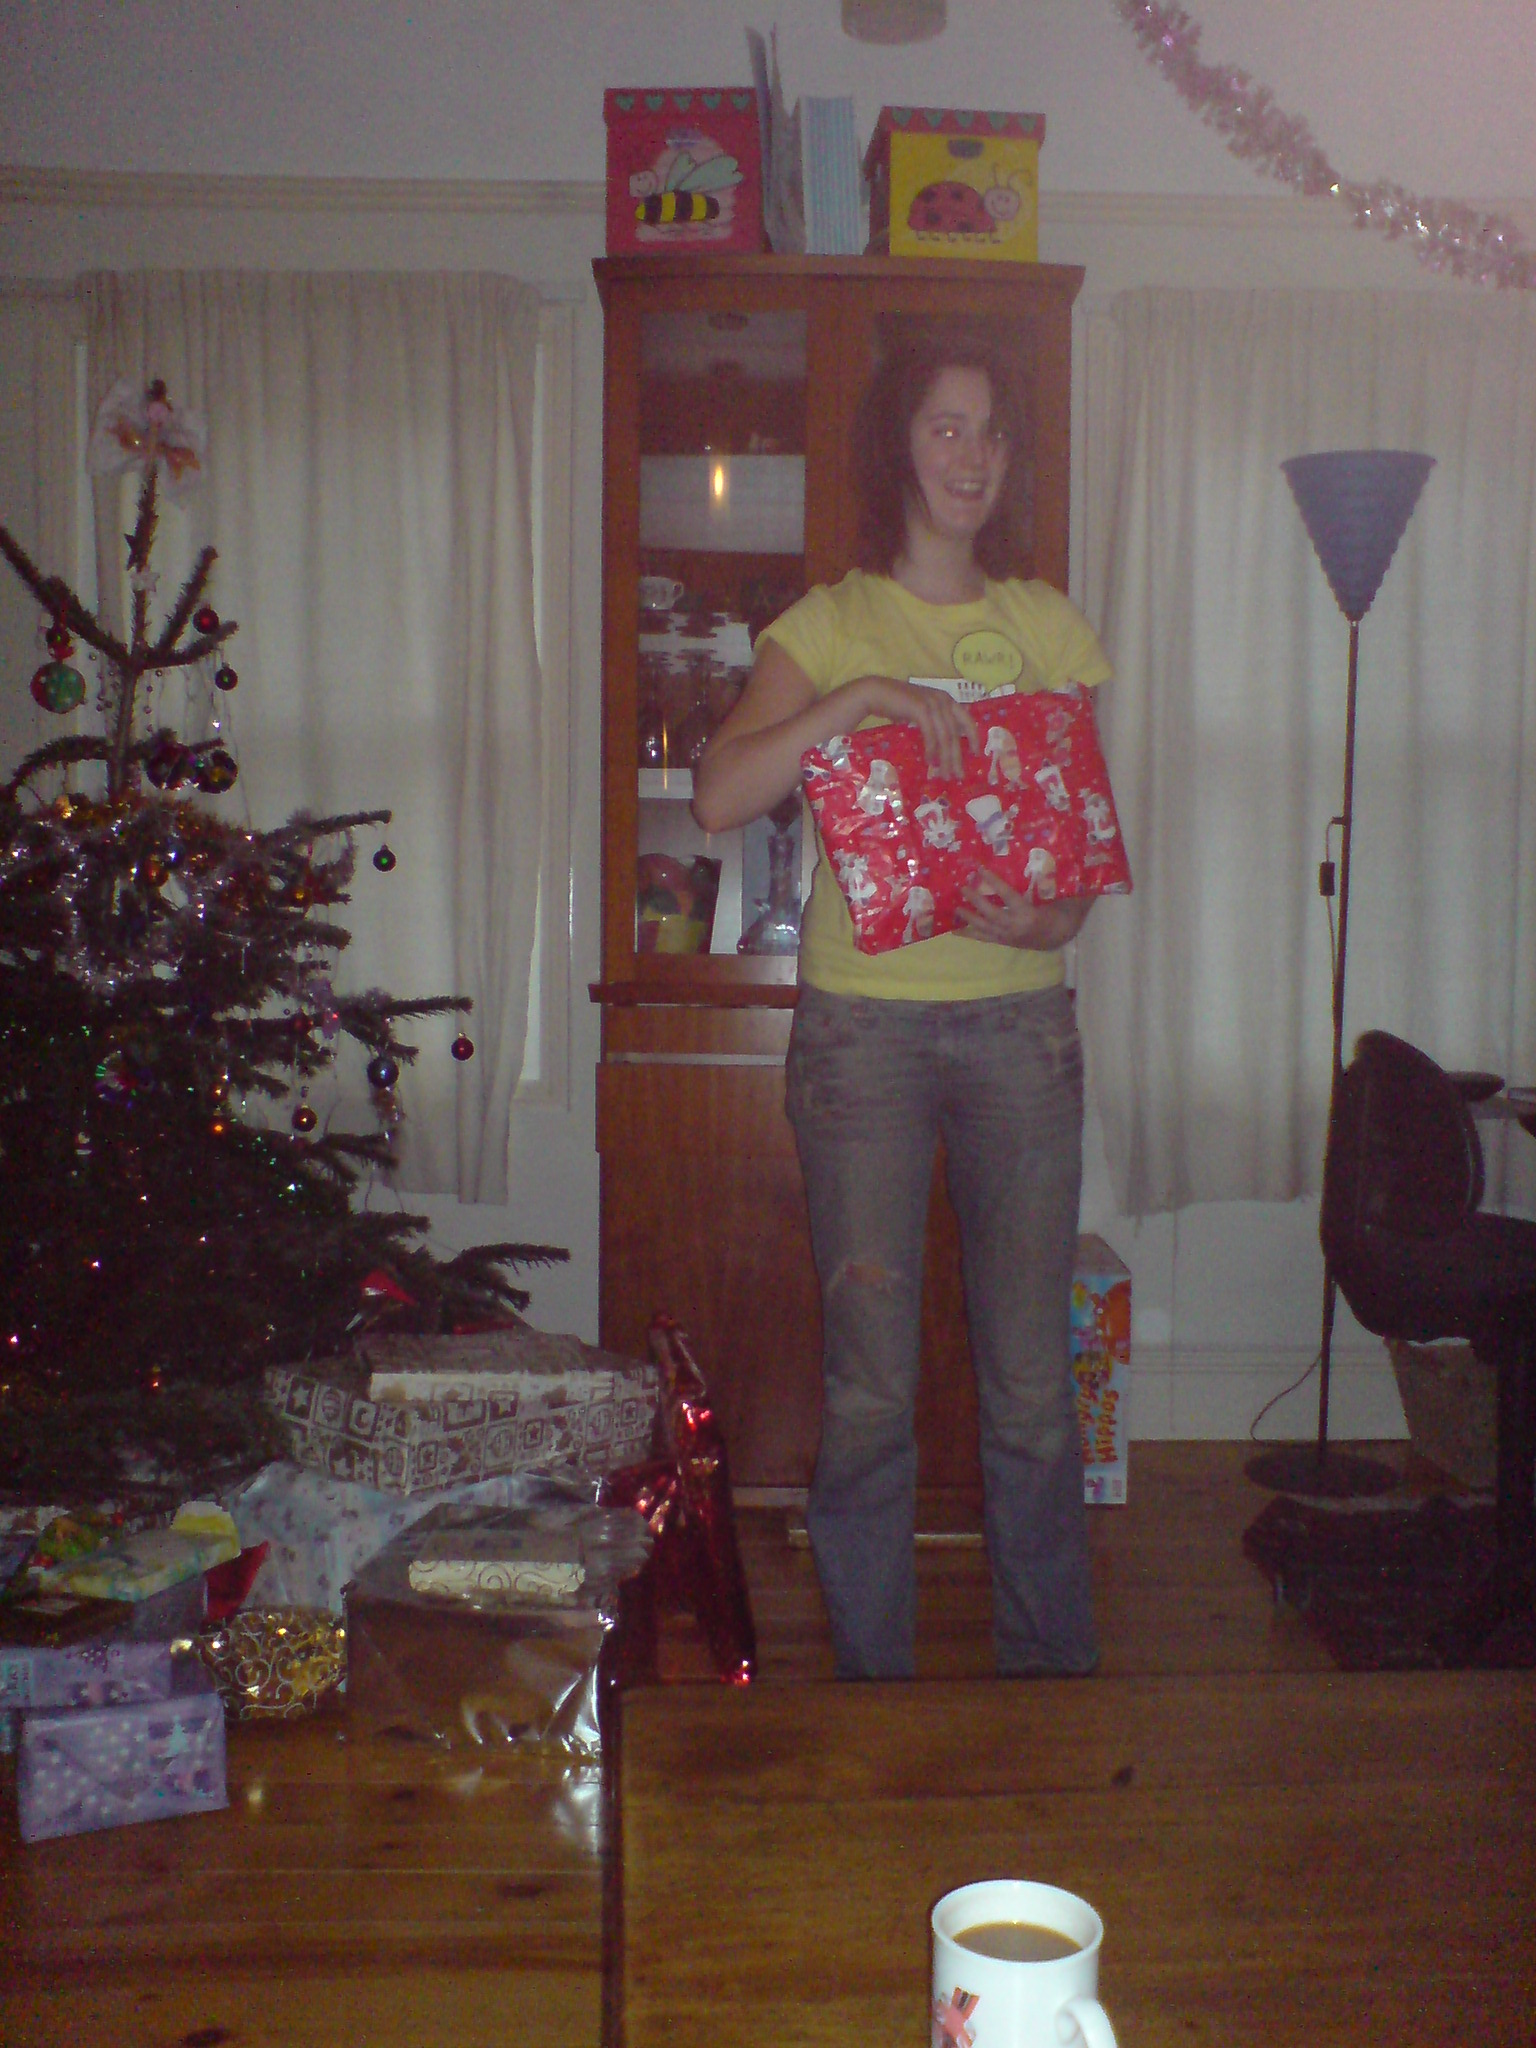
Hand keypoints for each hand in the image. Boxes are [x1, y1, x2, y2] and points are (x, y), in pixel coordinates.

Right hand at [854, 676, 976, 780]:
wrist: (877, 693)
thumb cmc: (898, 705)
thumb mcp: (923, 713)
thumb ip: (936, 723)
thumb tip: (946, 745)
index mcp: (947, 700)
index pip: (967, 720)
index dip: (974, 738)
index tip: (977, 755)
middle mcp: (943, 700)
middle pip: (955, 733)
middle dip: (957, 757)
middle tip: (958, 775)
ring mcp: (932, 703)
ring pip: (945, 736)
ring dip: (945, 758)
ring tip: (944, 774)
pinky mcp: (920, 708)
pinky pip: (930, 733)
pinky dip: (931, 748)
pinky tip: (930, 761)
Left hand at [957, 872, 1092, 949]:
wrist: (1061, 937)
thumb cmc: (1063, 913)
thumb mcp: (1066, 898)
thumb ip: (1065, 883)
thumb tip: (1073, 858)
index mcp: (1029, 914)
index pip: (1007, 895)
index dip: (993, 881)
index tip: (979, 868)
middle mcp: (1015, 927)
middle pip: (990, 912)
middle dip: (975, 900)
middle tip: (961, 887)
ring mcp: (1007, 936)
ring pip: (983, 927)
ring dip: (967, 917)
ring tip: (953, 907)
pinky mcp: (1003, 941)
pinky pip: (983, 937)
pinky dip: (968, 933)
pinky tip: (954, 929)